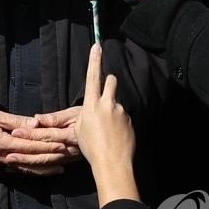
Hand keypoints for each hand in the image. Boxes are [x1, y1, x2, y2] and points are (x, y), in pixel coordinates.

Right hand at [0, 108, 69, 175]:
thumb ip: (16, 121)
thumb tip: (35, 124)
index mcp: (4, 143)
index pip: (31, 146)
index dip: (48, 146)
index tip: (63, 144)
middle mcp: (4, 156)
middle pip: (32, 160)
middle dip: (51, 158)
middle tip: (68, 156)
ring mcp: (2, 162)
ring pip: (28, 169)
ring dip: (45, 169)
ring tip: (61, 167)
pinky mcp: (1, 164)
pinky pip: (20, 171)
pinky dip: (33, 172)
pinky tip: (43, 171)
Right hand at [76, 43, 136, 205]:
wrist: (112, 163)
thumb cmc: (91, 148)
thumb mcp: (79, 130)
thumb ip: (84, 115)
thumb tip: (89, 110)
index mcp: (91, 105)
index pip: (92, 77)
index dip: (94, 60)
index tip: (97, 46)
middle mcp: (107, 104)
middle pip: (111, 80)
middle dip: (109, 82)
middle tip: (105, 95)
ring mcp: (120, 111)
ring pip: (117, 101)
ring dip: (113, 108)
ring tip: (109, 128)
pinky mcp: (130, 120)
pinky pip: (124, 115)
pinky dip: (120, 121)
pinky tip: (116, 135)